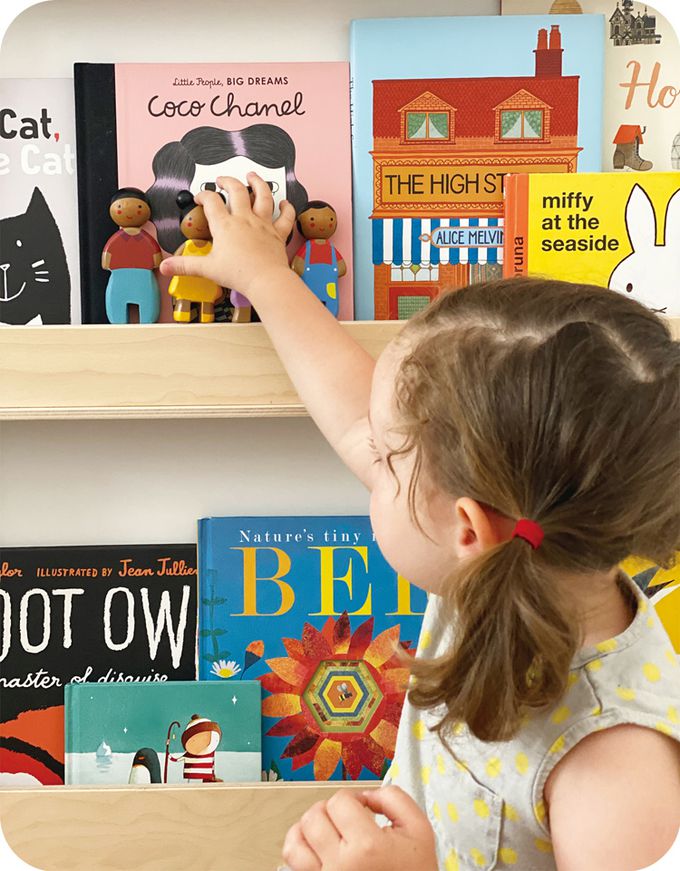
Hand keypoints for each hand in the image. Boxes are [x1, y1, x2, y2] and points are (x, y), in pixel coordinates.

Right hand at [159, 173, 295, 298]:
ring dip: (257, 183)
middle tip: (223, 180)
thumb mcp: (207, 269)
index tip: (200, 196)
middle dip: (228, 181)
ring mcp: (263, 224)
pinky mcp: (278, 233)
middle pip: (236, 191)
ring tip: (253, 176)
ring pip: (263, 195)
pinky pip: (284, 217)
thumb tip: (165, 267)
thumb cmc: (239, 275)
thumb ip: (185, 266)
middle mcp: (244, 219)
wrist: (265, 281)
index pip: (211, 201)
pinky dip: (286, 208)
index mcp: (225, 225)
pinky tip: (285, 202)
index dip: (203, 195)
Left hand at [281, 785, 437, 870]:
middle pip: (314, 817)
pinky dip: (300, 852)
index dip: (352, 798)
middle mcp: (341, 866)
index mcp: (367, 847)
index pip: (339, 801)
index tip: (362, 808)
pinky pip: (293, 867)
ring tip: (327, 831)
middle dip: (330, 811)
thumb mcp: (418, 829)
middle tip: (346, 819)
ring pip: (295, 842)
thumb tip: (365, 795)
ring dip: (309, 830)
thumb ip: (393, 798)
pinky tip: (316, 849)